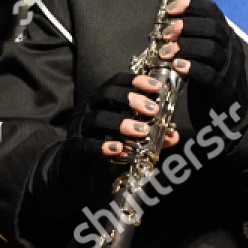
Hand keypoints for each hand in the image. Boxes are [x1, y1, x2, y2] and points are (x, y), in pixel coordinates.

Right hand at [45, 71, 176, 198]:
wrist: (78, 167)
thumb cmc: (107, 142)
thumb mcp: (131, 135)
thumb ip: (153, 134)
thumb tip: (173, 136)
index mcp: (103, 99)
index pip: (117, 82)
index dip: (136, 81)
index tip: (157, 87)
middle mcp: (89, 108)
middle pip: (107, 95)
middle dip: (131, 100)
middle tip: (153, 110)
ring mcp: (79, 127)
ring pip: (97, 118)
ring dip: (121, 123)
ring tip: (142, 131)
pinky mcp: (74, 148)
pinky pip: (85, 144)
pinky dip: (103, 146)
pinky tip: (119, 149)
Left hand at [159, 0, 247, 127]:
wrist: (231, 114)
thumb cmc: (212, 80)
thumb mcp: (206, 55)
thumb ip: (195, 39)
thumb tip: (170, 23)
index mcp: (226, 36)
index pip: (213, 11)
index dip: (192, 6)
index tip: (171, 9)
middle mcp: (231, 48)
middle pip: (213, 27)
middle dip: (186, 26)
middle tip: (166, 33)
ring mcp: (229, 68)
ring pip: (211, 49)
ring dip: (185, 47)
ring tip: (166, 52)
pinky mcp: (223, 87)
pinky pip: (209, 74)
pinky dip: (192, 68)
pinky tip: (177, 67)